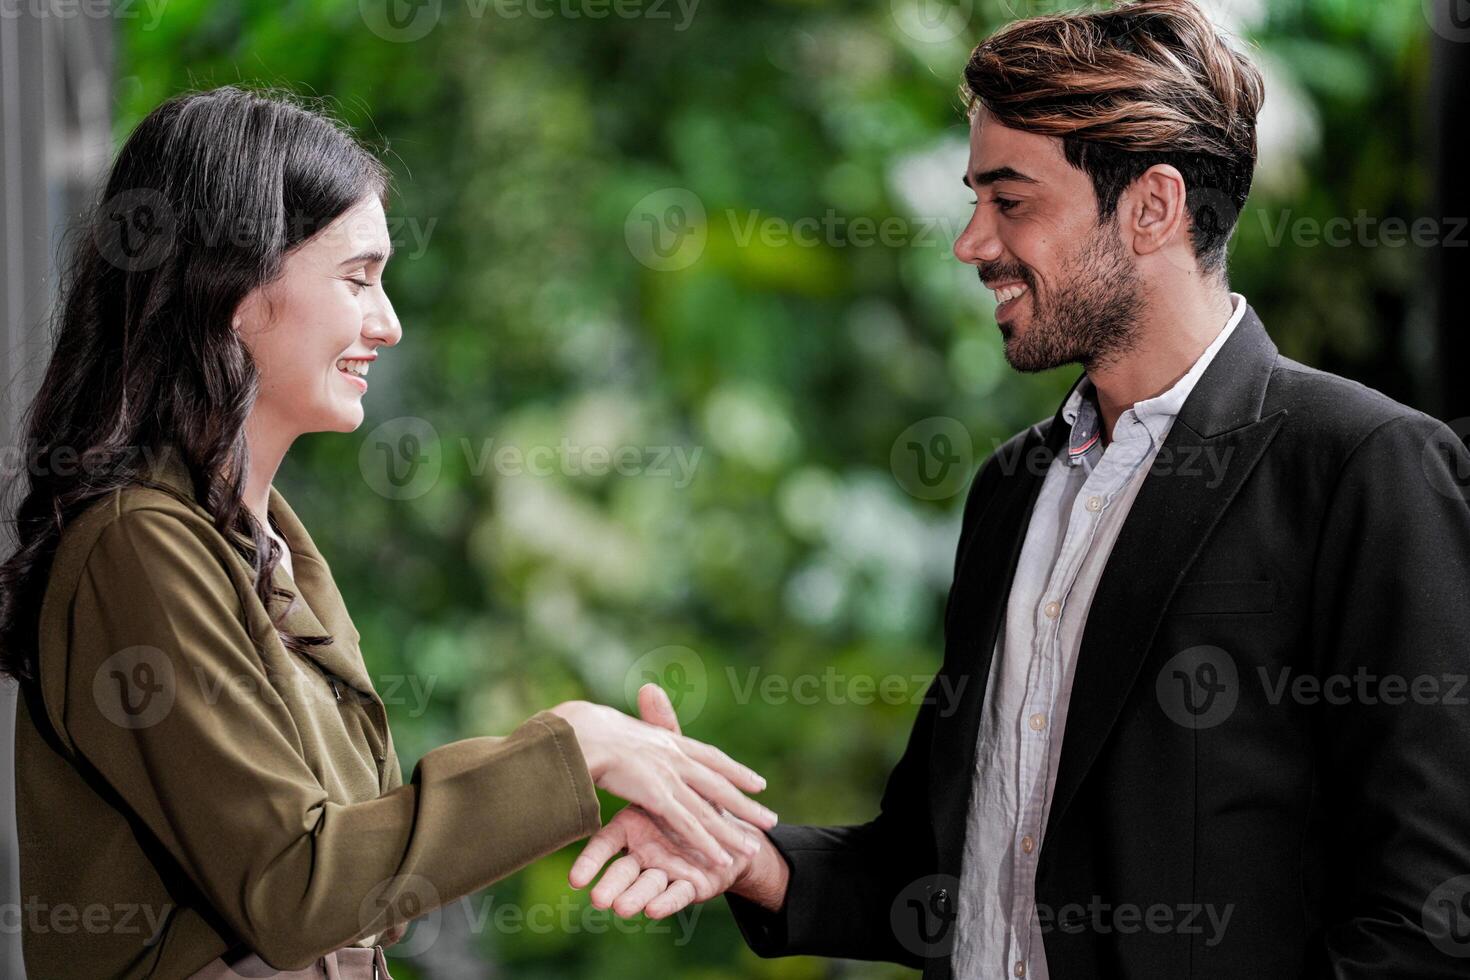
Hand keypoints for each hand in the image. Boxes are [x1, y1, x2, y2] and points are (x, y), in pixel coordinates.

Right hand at [568, 686, 788, 918]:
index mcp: (668, 739)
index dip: (733, 770)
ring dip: (732, 830)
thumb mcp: (619, 728)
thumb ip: (635, 736)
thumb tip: (636, 738)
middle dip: (746, 802)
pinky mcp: (658, 795)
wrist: (577, 728)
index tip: (757, 782)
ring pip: (709, 808)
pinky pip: (689, 823)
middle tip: (771, 819)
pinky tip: (723, 858)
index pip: (710, 756)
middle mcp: (675, 755)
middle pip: (720, 782)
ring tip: (754, 849)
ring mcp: (669, 774)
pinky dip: (707, 841)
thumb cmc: (588, 729)